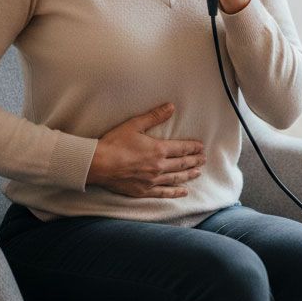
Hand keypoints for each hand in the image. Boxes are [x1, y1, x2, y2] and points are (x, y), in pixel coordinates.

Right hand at [86, 103, 205, 198]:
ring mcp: (151, 181)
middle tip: (204, 159)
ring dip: (188, 175)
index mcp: (158, 150)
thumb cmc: (115, 143)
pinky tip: (183, 192)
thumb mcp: (135, 124)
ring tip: (198, 173)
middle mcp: (159, 166)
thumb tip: (171, 106)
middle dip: (194, 161)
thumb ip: (155, 116)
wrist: (97, 164)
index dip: (193, 147)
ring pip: (176, 178)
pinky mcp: (143, 191)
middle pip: (182, 164)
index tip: (201, 147)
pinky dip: (175, 192)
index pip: (182, 148)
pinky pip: (163, 193)